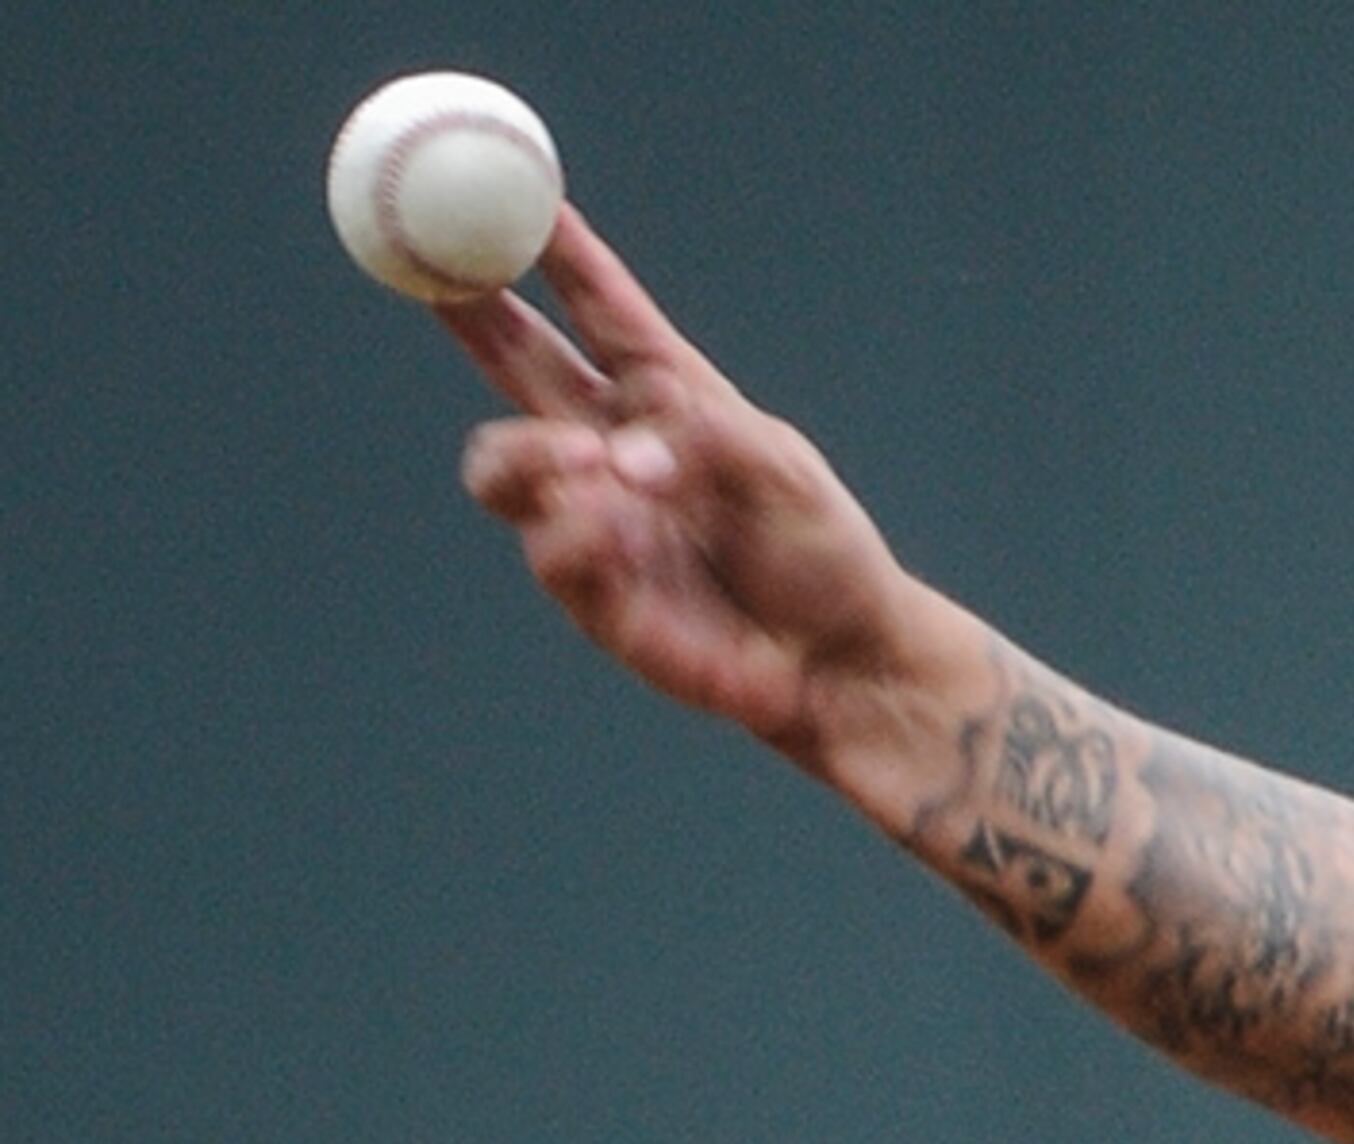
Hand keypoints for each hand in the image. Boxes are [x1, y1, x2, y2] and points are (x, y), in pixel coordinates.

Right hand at [444, 207, 936, 765]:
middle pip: (519, 368)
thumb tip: (623, 450)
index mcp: (673, 401)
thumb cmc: (825, 556)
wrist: (839, 659)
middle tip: (441, 279)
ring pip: (502, 463)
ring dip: (536, 457)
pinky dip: (585, 536)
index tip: (527, 201)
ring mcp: (596, 519)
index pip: (605, 315)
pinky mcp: (592, 592)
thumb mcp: (782, 470)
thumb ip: (704, 436)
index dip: (565, 259)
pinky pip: (549, 547)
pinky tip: (632, 543)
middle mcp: (619, 451)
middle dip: (473, 317)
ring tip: (599, 468)